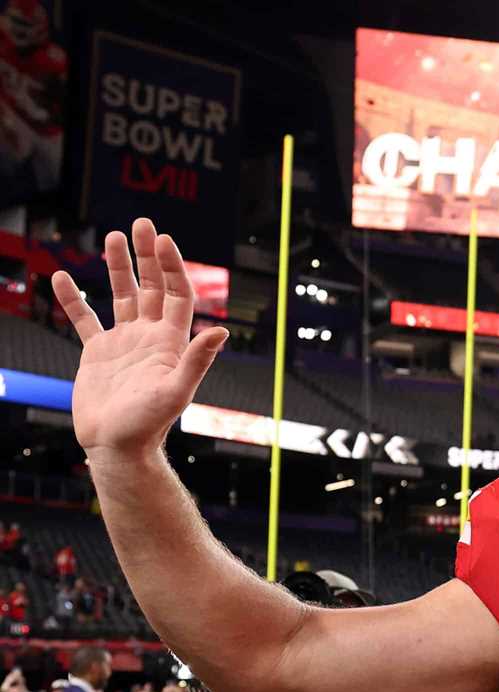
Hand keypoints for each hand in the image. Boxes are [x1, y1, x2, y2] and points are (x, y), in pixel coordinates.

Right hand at [50, 218, 227, 462]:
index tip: (162, 239)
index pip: (176, 293)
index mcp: (171, 341)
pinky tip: (63, 276)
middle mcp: (149, 336)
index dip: (172, 266)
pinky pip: (84, 320)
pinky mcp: (98, 353)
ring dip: (117, 267)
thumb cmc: (149, 425)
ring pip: (122, 295)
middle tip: (142, 224)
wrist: (117, 447)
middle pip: (152, 286)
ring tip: (113, 236)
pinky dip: (74, 299)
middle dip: (148, 256)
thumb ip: (197, 360)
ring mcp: (124, 342)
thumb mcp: (176, 391)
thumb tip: (221, 331)